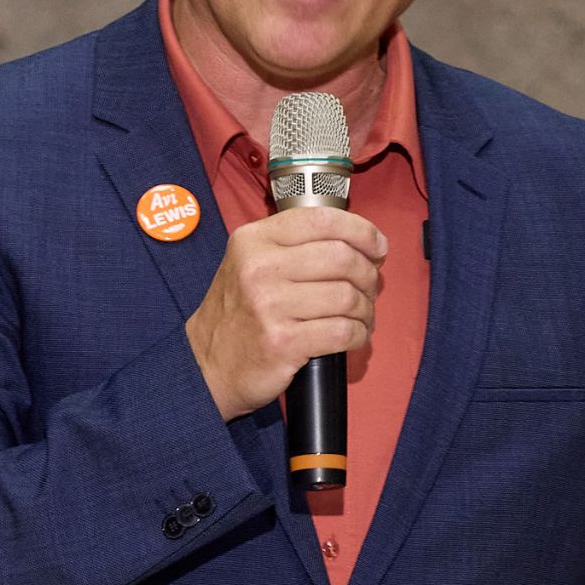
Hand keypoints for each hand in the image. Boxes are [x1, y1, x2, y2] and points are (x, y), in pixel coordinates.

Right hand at [184, 210, 386, 420]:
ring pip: (347, 296)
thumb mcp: (251, 263)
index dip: (361, 231)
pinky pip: (343, 331)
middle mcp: (259, 268)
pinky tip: (355, 336)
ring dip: (366, 309)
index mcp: (254, 240)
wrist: (207, 365)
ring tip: (362, 316)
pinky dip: (359, 335)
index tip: (378, 246)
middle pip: (342, 257)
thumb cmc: (240, 313)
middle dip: (368, 274)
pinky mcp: (283, 342)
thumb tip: (360, 242)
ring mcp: (270, 306)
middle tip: (370, 288)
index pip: (322, 220)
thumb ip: (295, 245)